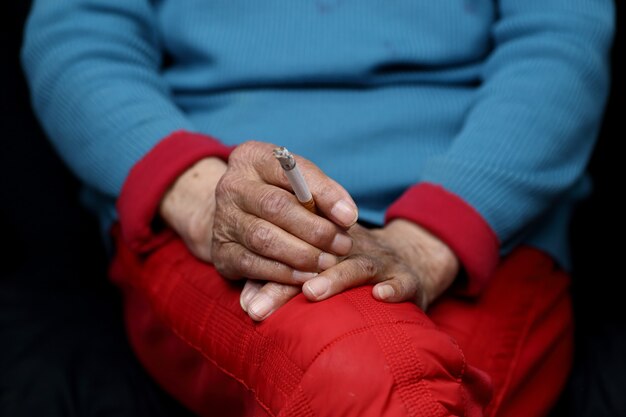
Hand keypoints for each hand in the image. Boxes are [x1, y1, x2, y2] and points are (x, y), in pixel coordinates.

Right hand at [160, 140, 357, 291]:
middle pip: (275, 206)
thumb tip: (347, 215)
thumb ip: (323, 194)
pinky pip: (253, 265)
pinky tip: (307, 276)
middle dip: (315, 230)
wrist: (238, 218)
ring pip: (264, 238)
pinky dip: (284, 274)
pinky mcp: (221, 252)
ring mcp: (223, 220)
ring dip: (302, 254)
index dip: (323, 193)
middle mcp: (231, 186)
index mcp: (252, 158)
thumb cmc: (280, 196)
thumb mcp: (298, 183)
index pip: (290, 170)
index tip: (350, 217)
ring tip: (329, 262)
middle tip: (343, 245)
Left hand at [240, 219, 458, 318]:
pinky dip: (393, 288)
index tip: (248, 306)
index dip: (267, 278)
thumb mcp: (318, 268)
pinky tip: (379, 296)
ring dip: (335, 278)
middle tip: (261, 308)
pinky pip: (403, 281)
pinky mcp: (406, 276)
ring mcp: (379, 261)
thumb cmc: (350, 265)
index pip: (291, 254)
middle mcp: (349, 248)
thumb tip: (247, 305)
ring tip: (311, 292)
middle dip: (287, 286)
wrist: (407, 256)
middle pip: (315, 261)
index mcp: (323, 243)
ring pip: (356, 266)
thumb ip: (281, 282)